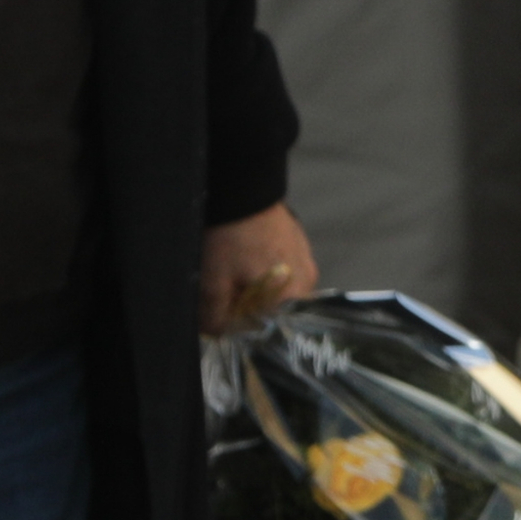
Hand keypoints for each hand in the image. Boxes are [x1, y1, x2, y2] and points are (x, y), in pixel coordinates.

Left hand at [200, 203, 318, 336]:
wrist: (240, 186)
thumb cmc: (229, 238)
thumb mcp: (212, 282)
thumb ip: (216, 316)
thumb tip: (218, 333)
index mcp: (293, 294)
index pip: (268, 329)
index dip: (241, 326)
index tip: (220, 315)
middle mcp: (308, 278)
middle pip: (275, 308)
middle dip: (248, 306)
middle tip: (223, 291)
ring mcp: (305, 256)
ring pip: (278, 287)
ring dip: (255, 286)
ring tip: (231, 270)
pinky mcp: (298, 239)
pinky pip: (281, 267)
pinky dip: (262, 268)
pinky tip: (243, 255)